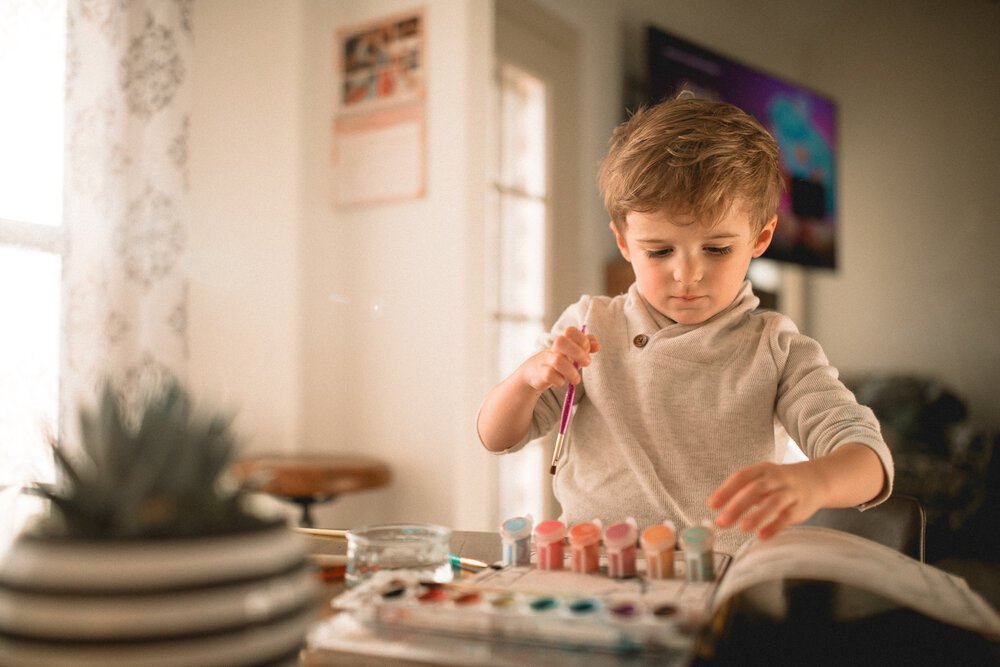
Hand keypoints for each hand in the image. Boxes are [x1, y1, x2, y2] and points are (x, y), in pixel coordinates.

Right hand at [519, 327, 599, 392]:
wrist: (534, 372)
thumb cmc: (558, 361)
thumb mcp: (573, 353)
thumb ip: (586, 348)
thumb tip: (598, 345)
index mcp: (563, 342)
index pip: (571, 331)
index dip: (582, 339)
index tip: (587, 350)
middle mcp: (553, 349)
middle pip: (561, 341)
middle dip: (577, 352)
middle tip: (587, 363)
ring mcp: (546, 361)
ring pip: (558, 361)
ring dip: (572, 372)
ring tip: (576, 380)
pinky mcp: (540, 373)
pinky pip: (550, 375)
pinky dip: (559, 381)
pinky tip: (561, 382)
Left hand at [707, 461, 824, 540]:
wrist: (817, 480)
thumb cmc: (780, 483)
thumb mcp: (762, 479)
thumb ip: (742, 492)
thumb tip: (719, 509)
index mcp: (762, 469)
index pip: (741, 477)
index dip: (726, 490)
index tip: (712, 505)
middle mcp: (776, 478)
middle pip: (755, 489)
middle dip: (737, 505)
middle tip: (722, 522)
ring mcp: (790, 491)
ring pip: (773, 501)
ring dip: (757, 515)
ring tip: (743, 528)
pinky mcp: (801, 506)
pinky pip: (788, 516)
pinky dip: (775, 526)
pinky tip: (762, 536)